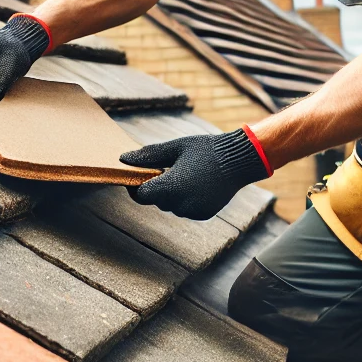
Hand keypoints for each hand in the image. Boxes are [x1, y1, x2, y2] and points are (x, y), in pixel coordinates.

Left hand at [121, 128, 270, 219]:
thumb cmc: (205, 150)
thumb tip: (123, 159)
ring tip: (187, 174)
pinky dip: (186, 199)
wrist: (238, 160)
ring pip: (171, 205)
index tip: (142, 174)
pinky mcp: (203, 214)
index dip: (137, 185)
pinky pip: (186, 209)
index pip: (141, 195)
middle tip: (169, 168)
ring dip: (172, 194)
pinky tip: (198, 184)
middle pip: (157, 200)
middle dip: (158, 187)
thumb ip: (149, 156)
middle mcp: (180, 204)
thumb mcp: (175, 147)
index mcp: (170, 187)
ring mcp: (193, 212)